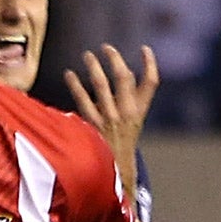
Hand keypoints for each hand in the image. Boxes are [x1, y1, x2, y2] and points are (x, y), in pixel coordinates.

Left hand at [66, 46, 158, 186]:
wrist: (114, 173)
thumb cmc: (120, 146)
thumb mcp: (131, 125)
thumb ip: (125, 102)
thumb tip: (114, 76)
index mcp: (140, 112)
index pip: (152, 82)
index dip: (150, 63)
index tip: (144, 49)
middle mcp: (127, 113)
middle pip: (124, 77)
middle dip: (115, 59)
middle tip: (106, 47)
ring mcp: (110, 118)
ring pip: (102, 84)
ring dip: (94, 67)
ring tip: (87, 55)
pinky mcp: (93, 126)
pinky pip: (83, 100)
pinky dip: (75, 85)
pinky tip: (69, 75)